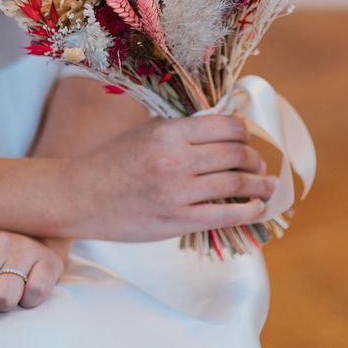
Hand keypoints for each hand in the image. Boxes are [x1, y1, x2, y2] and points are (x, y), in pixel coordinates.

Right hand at [64, 114, 275, 241]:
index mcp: (169, 132)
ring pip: (236, 184)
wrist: (80, 196)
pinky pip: (225, 214)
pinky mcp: (176, 220)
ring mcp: (177, 192)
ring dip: (260, 185)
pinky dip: (248, 210)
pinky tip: (257, 207)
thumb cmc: (112, 160)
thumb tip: (223, 127)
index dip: (244, 132)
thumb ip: (182, 129)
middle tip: (260, 164)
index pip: (227, 126)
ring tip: (268, 185)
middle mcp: (176, 159)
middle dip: (255, 159)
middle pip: (236, 154)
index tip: (248, 139)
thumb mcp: (146, 131)